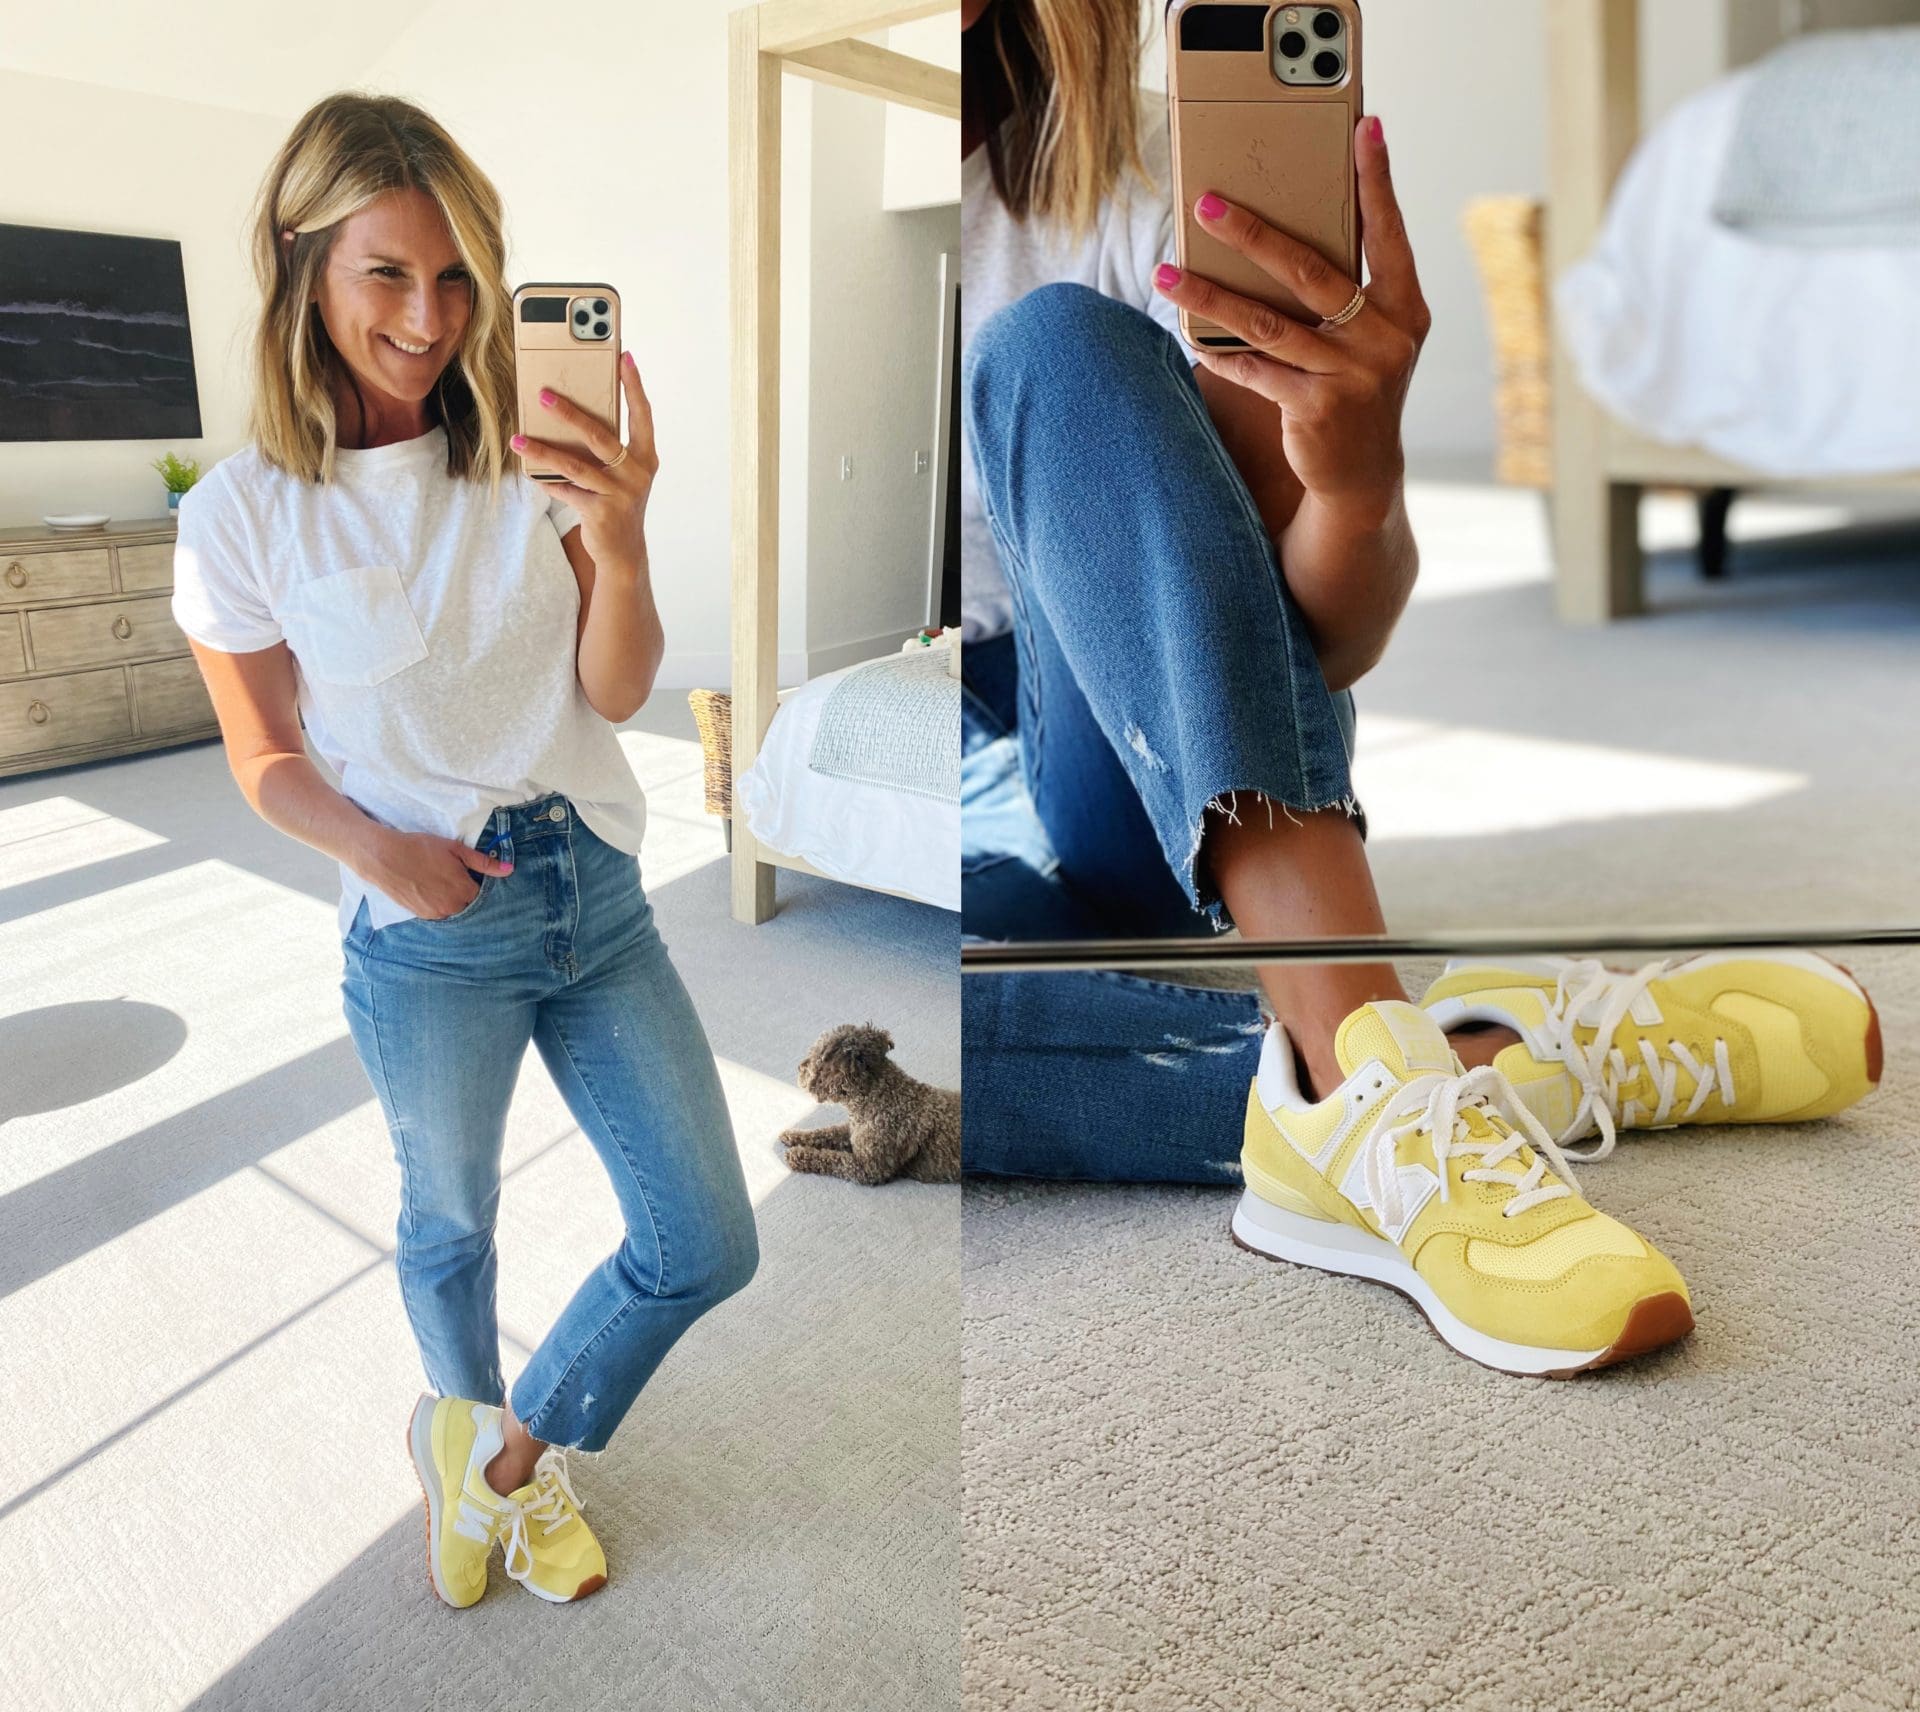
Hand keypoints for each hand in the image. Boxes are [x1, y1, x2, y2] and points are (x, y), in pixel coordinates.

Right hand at [367, 829, 513, 919]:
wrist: (385, 857)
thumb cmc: (421, 849)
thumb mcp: (455, 850)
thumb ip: (483, 862)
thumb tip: (509, 870)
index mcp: (464, 890)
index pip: (484, 895)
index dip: (481, 885)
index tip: (475, 876)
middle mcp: (452, 907)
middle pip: (471, 905)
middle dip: (469, 894)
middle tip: (458, 879)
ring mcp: (436, 914)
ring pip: (455, 911)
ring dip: (455, 901)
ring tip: (444, 883)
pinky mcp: (422, 916)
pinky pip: (440, 914)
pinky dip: (441, 905)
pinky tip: (433, 891)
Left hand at [511, 349, 658, 572]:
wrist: (624, 552)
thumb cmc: (618, 503)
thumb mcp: (621, 474)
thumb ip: (606, 448)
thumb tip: (570, 415)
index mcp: (646, 457)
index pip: (642, 414)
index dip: (634, 385)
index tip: (624, 356)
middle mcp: (637, 473)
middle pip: (601, 436)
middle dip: (570, 414)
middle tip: (543, 395)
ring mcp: (620, 494)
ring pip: (576, 465)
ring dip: (543, 451)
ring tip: (519, 439)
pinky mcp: (601, 512)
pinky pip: (566, 491)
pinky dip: (547, 481)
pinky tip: (529, 472)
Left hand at [1152, 116, 1430, 524]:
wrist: (1362, 475)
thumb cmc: (1356, 389)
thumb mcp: (1368, 339)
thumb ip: (1348, 294)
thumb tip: (1281, 238)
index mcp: (1404, 307)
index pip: (1389, 232)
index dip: (1377, 180)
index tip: (1366, 126)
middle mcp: (1385, 337)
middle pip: (1309, 271)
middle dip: (1253, 234)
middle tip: (1207, 205)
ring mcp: (1353, 375)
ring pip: (1268, 324)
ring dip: (1211, 297)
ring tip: (1167, 275)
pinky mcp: (1318, 409)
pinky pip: (1257, 371)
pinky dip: (1221, 354)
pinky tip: (1190, 337)